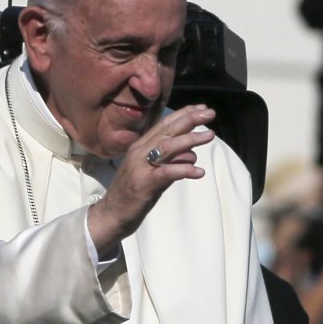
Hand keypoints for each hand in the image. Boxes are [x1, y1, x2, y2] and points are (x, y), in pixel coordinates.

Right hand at [87, 104, 214, 256]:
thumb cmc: (133, 194)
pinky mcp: (144, 184)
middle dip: (190, 120)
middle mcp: (139, 152)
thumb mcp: (154, 173)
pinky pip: (166, 172)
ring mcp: (141, 167)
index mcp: (141, 146)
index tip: (203, 108)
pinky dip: (184, 169)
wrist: (112, 214)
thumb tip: (192, 153)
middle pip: (167, 131)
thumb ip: (171, 161)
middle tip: (210, 113)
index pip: (164, 125)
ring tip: (210, 135)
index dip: (183, 114)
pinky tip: (199, 171)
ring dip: (190, 139)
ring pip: (168, 147)